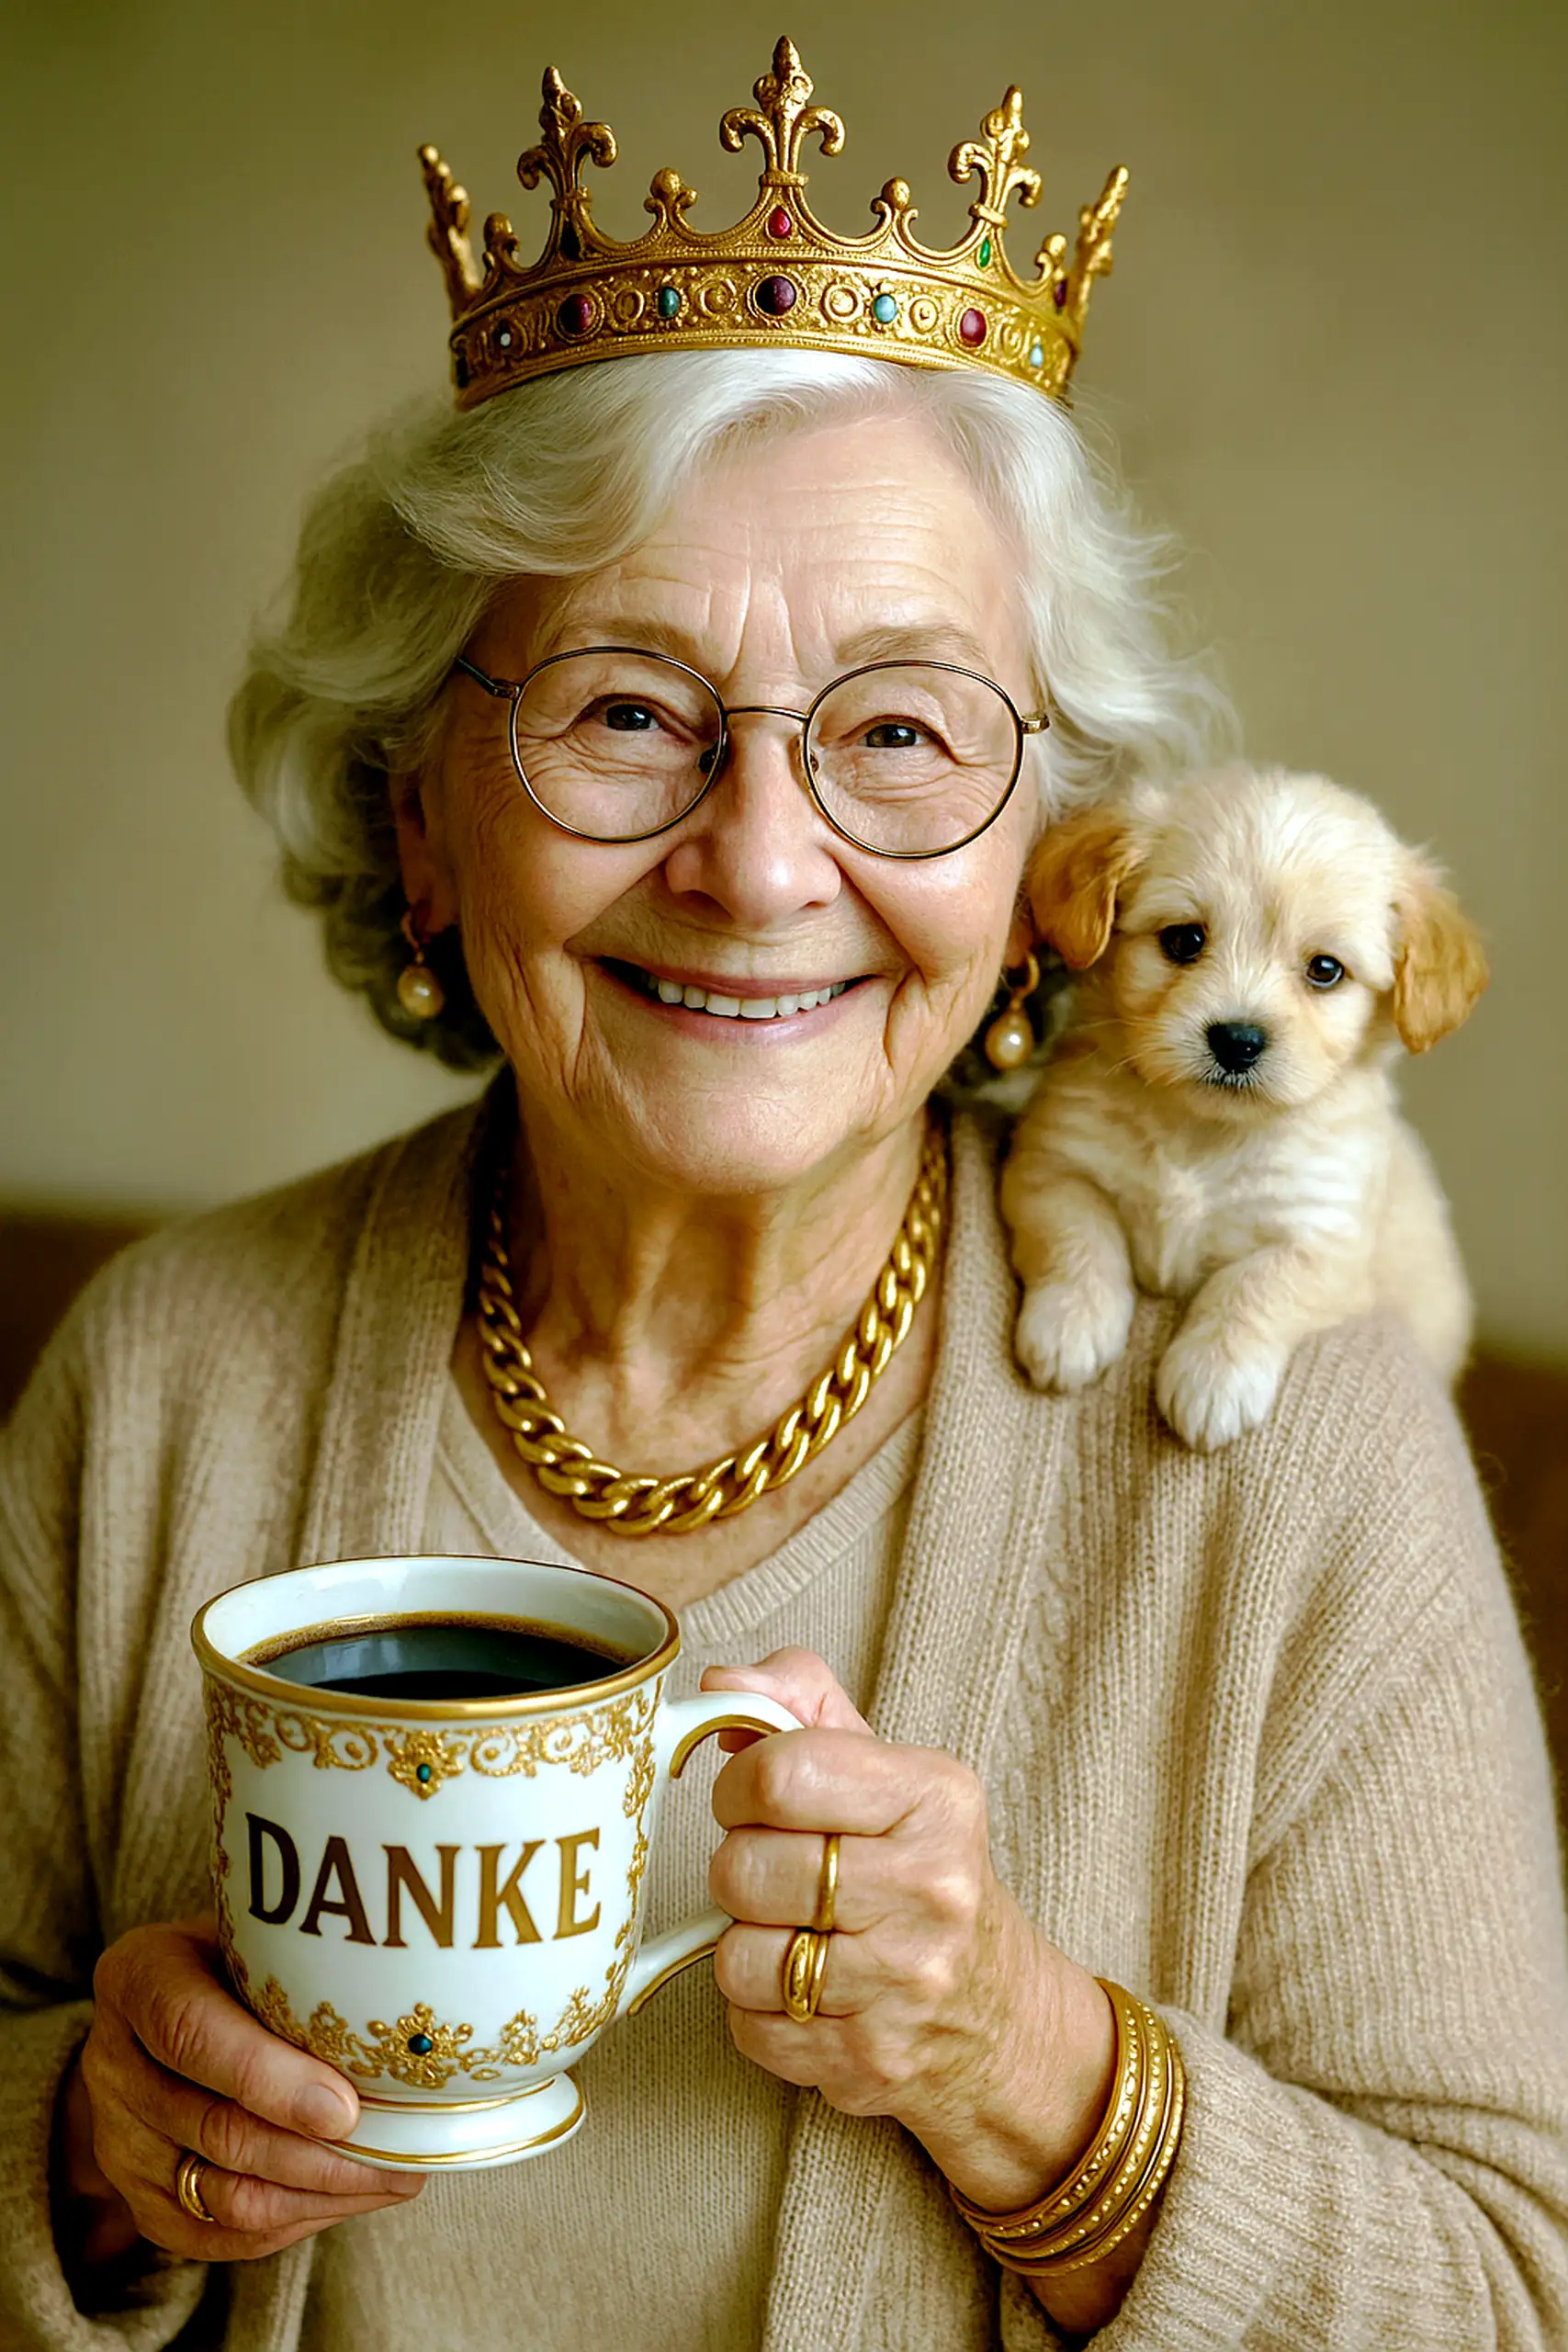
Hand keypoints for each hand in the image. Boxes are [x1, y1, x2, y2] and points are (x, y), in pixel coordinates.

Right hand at [63, 1919, 423, 2264]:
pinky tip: (351, 2198)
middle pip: (215, 2128)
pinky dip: (295, 2225)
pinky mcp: (141, 2202)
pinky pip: (222, 2236)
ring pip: (225, 2196)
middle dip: (317, 2153)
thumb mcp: (258, 1937)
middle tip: (399, 2153)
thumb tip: (395, 1998)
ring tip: (395, 2178)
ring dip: (320, 2195)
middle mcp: (113, 2064)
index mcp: (138, 1978)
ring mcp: (120, 2142)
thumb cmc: (238, 1962)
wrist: (175, 2015)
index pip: (189, 2032)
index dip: (267, 2077)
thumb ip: (303, 1963)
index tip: (345, 2109)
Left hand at [701, 1651, 1114, 2213]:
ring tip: (796, 1935)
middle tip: (782, 1874)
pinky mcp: (869, 2062)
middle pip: (744, 1868)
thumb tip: (716, 1684)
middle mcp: (930, 1889)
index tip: (756, 1799)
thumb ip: (796, 1701)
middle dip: (741, 1869)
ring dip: (747, 1947)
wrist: (995, 2012)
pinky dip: (759, 2013)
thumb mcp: (883, 1767)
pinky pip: (749, 2028)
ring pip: (737, 1956)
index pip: (780, 1772)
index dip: (740, 1786)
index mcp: (935, 1796)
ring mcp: (903, 1984)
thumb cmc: (917, 1869)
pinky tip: (808, 1993)